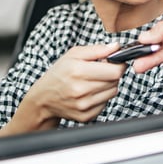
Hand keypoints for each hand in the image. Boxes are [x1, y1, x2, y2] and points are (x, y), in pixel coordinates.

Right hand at [0, 42, 124, 136]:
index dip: (118, 65)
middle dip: (111, 74)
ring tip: (93, 82)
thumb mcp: (73, 54)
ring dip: (107, 86)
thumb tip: (116, 47)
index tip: (115, 62)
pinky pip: (105, 104)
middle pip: (115, 81)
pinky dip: (101, 97)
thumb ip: (97, 49)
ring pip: (112, 92)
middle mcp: (81, 90)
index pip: (115, 71)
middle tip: (100, 71)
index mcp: (78, 71)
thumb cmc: (59, 74)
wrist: (44, 98)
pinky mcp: (86, 116)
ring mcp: (84, 105)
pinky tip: (90, 93)